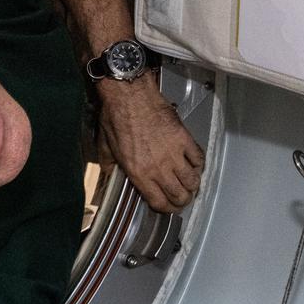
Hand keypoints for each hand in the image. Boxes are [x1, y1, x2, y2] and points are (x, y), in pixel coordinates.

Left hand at [98, 77, 204, 212]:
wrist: (129, 94)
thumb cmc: (116, 116)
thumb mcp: (105, 146)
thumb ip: (109, 164)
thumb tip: (108, 173)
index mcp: (139, 173)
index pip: (160, 202)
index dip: (166, 209)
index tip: (167, 207)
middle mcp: (158, 167)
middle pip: (180, 195)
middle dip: (183, 201)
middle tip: (182, 198)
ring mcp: (173, 153)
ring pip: (192, 180)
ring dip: (193, 185)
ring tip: (190, 184)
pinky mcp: (184, 138)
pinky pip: (198, 158)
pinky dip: (199, 165)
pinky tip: (194, 164)